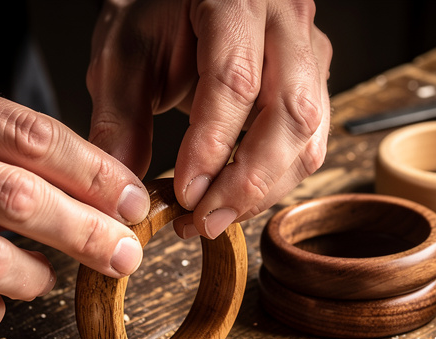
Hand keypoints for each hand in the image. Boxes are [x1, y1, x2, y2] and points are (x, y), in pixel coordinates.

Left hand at [87, 0, 331, 238]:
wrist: (186, 0)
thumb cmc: (156, 18)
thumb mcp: (123, 56)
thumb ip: (120, 118)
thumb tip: (125, 191)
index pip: (235, 80)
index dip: (211, 145)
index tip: (185, 193)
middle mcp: (288, 22)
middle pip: (290, 114)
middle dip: (247, 181)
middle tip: (204, 220)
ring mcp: (310, 55)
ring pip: (307, 138)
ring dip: (262, 190)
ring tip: (211, 217)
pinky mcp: (315, 86)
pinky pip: (307, 146)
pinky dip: (272, 183)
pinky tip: (232, 199)